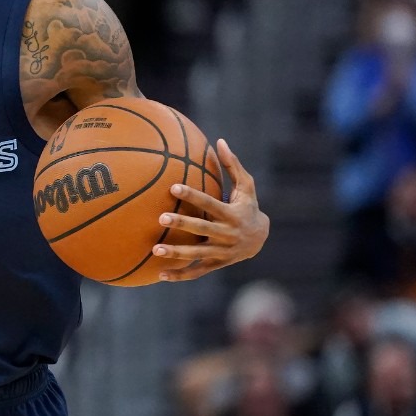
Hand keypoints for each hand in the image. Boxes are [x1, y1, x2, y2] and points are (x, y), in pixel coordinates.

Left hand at [150, 138, 268, 281]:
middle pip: (202, 229)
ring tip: (155, 250)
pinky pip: (196, 272)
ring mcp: (221, 252)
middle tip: (161, 217)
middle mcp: (227, 235)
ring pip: (197, 254)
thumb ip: (233, 165)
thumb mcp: (246, 187)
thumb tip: (220, 141)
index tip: (174, 186)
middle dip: (182, 224)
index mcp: (232, 214)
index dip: (193, 195)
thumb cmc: (248, 206)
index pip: (211, 203)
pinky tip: (159, 275)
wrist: (261, 239)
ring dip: (177, 254)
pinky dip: (179, 275)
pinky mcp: (215, 264)